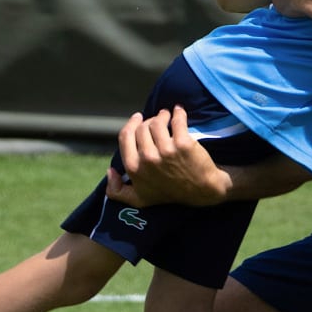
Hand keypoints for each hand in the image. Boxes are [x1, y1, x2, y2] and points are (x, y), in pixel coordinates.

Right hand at [104, 106, 229, 206]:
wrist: (201, 191)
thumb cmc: (170, 193)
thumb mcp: (140, 199)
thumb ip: (117, 191)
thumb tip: (110, 171)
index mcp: (134, 168)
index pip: (125, 136)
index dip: (131, 124)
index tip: (138, 118)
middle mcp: (148, 159)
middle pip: (142, 127)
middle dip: (148, 120)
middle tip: (156, 120)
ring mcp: (166, 150)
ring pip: (158, 121)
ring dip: (162, 115)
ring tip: (167, 116)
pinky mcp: (183, 143)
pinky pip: (177, 120)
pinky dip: (178, 112)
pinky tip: (179, 111)